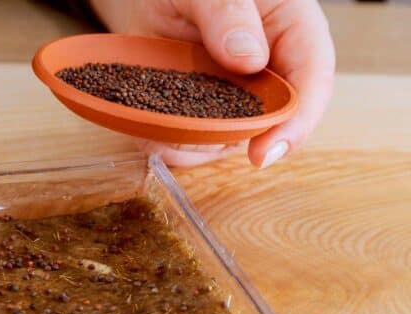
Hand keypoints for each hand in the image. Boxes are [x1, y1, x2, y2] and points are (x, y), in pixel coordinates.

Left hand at [90, 0, 334, 167]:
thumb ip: (228, 11)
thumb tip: (248, 59)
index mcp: (292, 31)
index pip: (311, 81)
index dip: (295, 123)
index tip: (264, 153)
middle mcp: (269, 73)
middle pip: (267, 125)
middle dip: (228, 141)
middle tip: (186, 137)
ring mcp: (236, 98)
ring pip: (225, 142)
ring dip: (193, 145)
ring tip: (157, 129)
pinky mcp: (204, 113)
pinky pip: (192, 142)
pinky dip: (169, 143)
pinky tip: (148, 131)